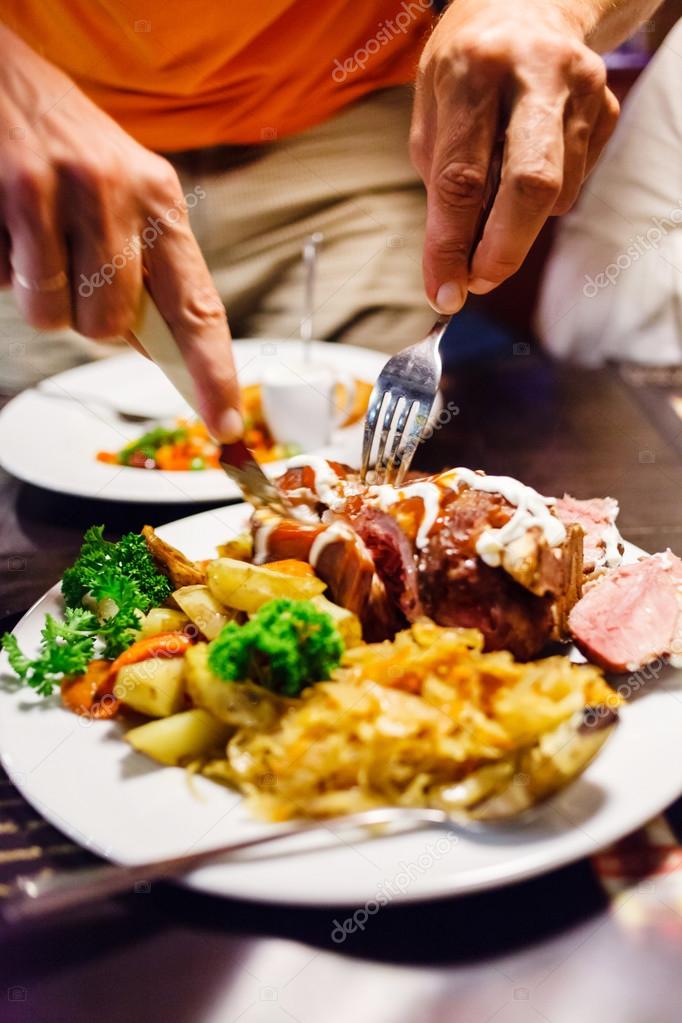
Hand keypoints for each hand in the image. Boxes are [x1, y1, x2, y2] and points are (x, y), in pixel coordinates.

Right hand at [0, 26, 240, 440]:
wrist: (3, 77)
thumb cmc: (67, 148)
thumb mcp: (125, 197)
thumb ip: (144, 272)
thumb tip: (166, 355)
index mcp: (163, 204)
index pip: (199, 308)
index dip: (213, 374)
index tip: (225, 422)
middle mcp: (125, 195)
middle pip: (109, 327)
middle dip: (83, 319)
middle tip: (69, 269)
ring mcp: (68, 189)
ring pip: (55, 314)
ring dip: (39, 296)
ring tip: (35, 241)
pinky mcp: (16, 188)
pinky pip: (9, 282)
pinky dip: (3, 269)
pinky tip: (8, 224)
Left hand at [411, 0, 619, 312]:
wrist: (529, 2)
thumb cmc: (467, 67)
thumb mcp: (432, 107)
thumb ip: (442, 182)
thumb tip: (453, 267)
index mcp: (475, 69)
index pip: (462, 177)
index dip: (450, 245)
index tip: (444, 291)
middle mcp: (536, 73)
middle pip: (531, 185)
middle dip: (504, 250)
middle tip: (479, 281)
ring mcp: (582, 89)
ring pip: (554, 195)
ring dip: (517, 224)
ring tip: (493, 203)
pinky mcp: (606, 109)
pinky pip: (573, 184)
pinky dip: (542, 199)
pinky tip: (526, 163)